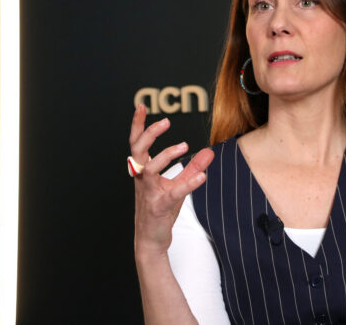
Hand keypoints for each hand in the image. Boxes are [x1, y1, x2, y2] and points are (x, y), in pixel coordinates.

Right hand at [129, 103, 214, 257]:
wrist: (152, 239)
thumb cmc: (161, 210)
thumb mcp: (178, 185)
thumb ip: (192, 168)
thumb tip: (209, 152)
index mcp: (144, 171)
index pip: (137, 144)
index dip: (138, 125)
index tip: (142, 106)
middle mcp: (143, 179)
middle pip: (137, 151)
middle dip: (149, 134)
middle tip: (166, 122)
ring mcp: (149, 193)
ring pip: (149, 169)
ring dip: (166, 155)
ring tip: (185, 146)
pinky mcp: (159, 206)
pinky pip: (172, 192)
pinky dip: (188, 184)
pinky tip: (203, 176)